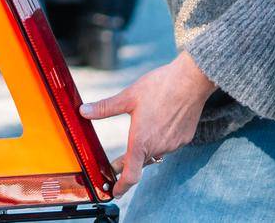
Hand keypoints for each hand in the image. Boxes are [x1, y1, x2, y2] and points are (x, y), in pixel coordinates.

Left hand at [81, 52, 216, 195]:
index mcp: (141, 141)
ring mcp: (173, 145)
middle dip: (127, 164)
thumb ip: (105, 108)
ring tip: (138, 137)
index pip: (131, 175)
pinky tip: (158, 125)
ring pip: (155, 153)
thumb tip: (83, 111)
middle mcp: (158, 147)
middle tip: (115, 164)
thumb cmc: (159, 87)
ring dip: (145, 150)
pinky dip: (160, 140)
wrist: (191, 81)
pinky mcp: (184, 139)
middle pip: (140, 162)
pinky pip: (169, 145)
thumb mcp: (128, 97)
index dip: (121, 187)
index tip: (114, 193)